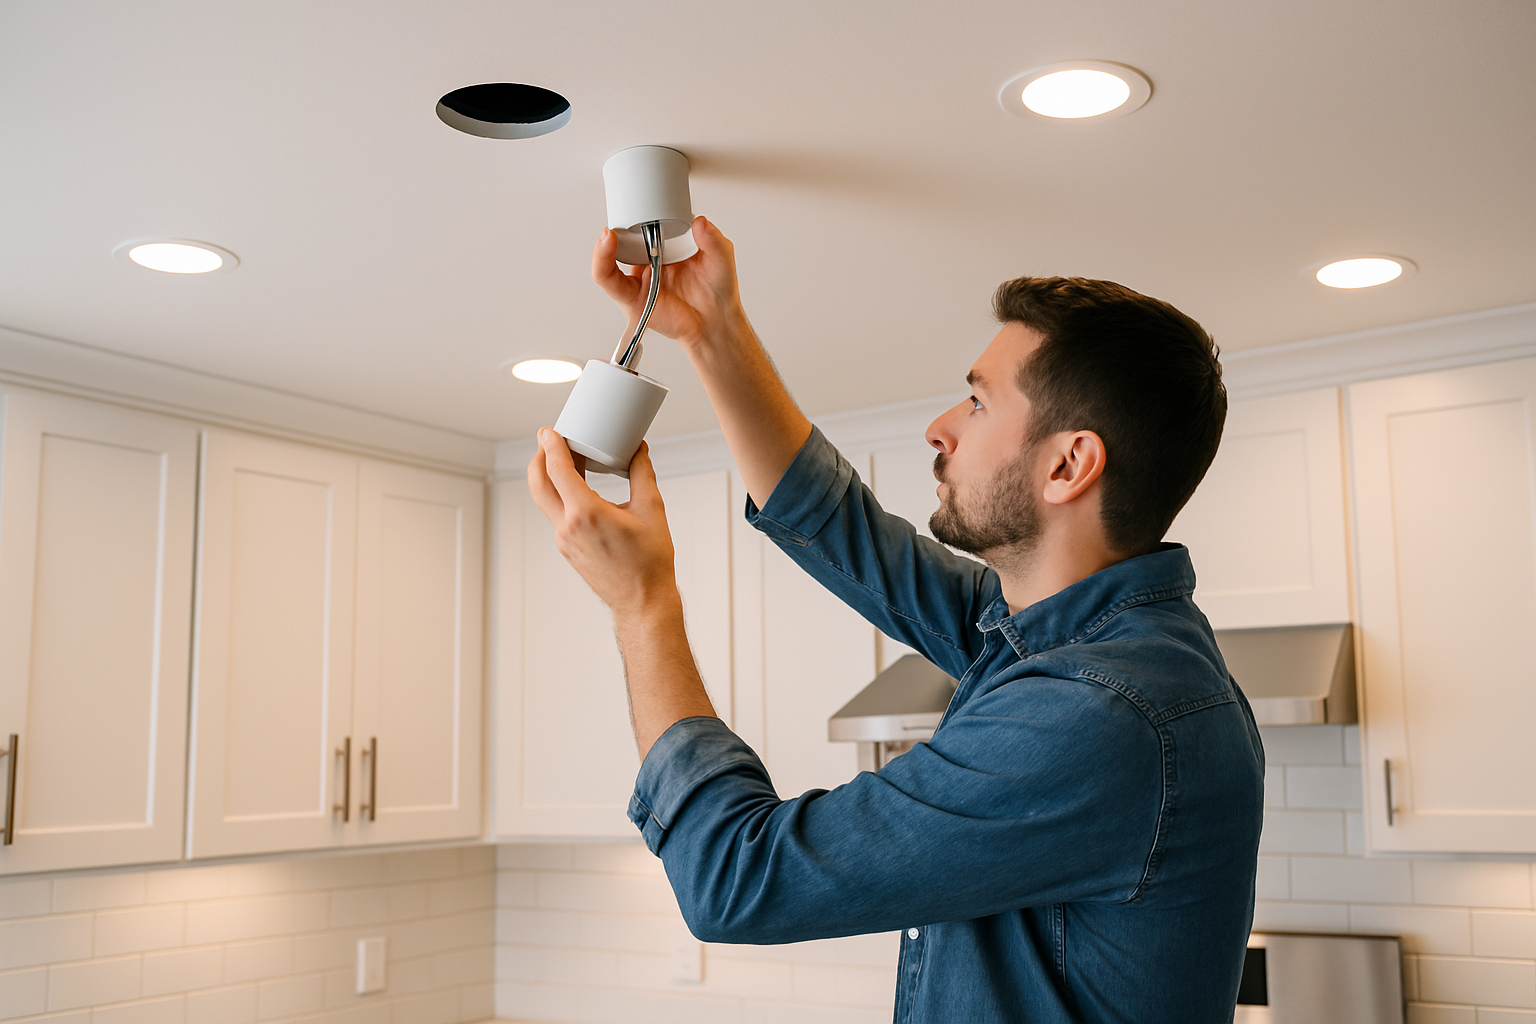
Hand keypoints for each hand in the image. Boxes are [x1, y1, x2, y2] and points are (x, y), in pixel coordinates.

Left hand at [527, 429, 679, 618]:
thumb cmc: (650, 563)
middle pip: (538, 484)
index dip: (551, 445)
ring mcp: (564, 541)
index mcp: (586, 514)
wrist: (643, 602)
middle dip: (538, 458)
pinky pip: (557, 515)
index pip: (558, 470)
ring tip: (566, 460)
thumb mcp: (651, 510)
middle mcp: (568, 528)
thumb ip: (642, 475)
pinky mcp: (568, 549)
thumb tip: (639, 451)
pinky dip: (561, 495)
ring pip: (546, 500)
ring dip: (550, 477)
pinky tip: (576, 488)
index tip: (549, 430)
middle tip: (547, 440)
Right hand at [592, 216, 749, 353]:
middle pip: (622, 238)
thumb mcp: (721, 257)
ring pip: (608, 258)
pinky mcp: (632, 298)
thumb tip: (699, 221)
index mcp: (666, 246)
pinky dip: (602, 263)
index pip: (644, 224)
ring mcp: (639, 278)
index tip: (637, 201)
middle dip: (618, 225)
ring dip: (604, 245)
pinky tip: (607, 249)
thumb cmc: (717, 292)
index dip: (636, 212)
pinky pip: (608, 280)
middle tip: (624, 217)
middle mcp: (649, 261)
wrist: (716, 323)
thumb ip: (713, 239)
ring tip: (610, 235)